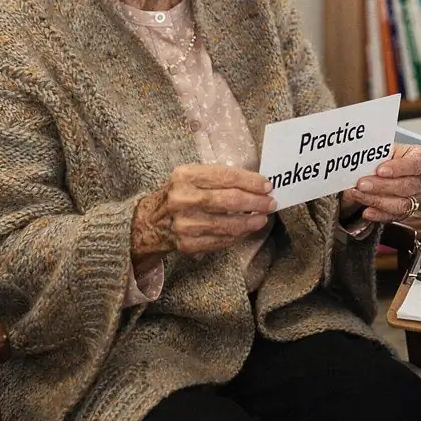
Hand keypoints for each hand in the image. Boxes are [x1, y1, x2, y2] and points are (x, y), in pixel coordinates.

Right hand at [131, 164, 275, 262]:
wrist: (149, 221)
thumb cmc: (178, 194)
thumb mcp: (191, 177)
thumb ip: (219, 178)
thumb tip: (256, 184)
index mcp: (185, 176)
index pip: (226, 176)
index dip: (251, 181)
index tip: (267, 186)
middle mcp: (182, 198)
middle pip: (229, 200)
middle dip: (255, 202)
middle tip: (271, 203)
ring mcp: (184, 224)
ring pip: (228, 224)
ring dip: (251, 221)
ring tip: (263, 217)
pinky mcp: (187, 244)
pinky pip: (220, 241)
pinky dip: (238, 235)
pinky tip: (247, 229)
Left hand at [340, 144, 420, 224]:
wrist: (382, 169)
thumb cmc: (386, 157)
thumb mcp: (383, 150)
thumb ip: (377, 156)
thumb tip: (362, 162)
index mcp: (420, 157)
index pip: (415, 164)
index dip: (398, 168)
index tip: (380, 170)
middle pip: (407, 186)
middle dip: (382, 186)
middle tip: (363, 184)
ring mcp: (417, 197)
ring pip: (401, 204)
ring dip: (376, 200)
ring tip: (359, 195)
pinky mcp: (407, 212)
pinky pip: (394, 216)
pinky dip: (378, 214)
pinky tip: (367, 211)